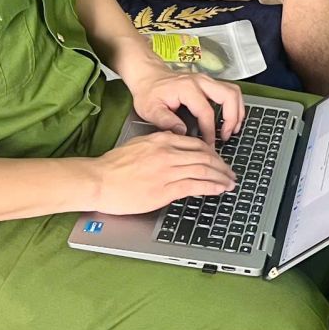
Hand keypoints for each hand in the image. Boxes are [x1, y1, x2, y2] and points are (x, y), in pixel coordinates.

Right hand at [90, 131, 235, 215]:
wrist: (98, 180)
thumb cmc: (113, 166)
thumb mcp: (140, 145)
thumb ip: (161, 145)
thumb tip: (177, 149)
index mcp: (163, 139)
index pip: (197, 144)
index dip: (213, 153)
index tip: (219, 161)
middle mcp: (168, 152)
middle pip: (206, 156)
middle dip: (222, 166)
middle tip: (230, 173)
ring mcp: (167, 170)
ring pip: (204, 170)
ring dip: (221, 177)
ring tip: (230, 183)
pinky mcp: (165, 189)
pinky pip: (196, 185)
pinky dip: (211, 187)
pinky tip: (218, 189)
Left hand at [125, 55, 246, 144]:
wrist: (148, 75)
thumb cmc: (149, 92)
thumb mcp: (150, 109)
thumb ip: (166, 121)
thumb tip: (183, 133)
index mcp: (188, 88)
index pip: (206, 112)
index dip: (210, 131)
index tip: (209, 145)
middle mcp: (201, 81)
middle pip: (229, 96)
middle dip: (232, 118)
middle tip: (227, 135)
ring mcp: (207, 80)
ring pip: (234, 92)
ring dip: (238, 111)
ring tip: (233, 128)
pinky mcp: (210, 83)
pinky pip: (230, 92)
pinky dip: (235, 106)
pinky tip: (231, 119)